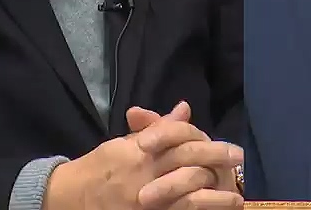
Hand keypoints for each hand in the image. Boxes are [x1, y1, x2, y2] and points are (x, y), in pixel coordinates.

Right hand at [43, 102, 236, 209]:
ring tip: (237, 199)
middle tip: (239, 160)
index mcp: (141, 151)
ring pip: (187, 196)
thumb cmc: (102, 167)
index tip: (230, 147)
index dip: (206, 142)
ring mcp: (146, 201)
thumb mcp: (124, 143)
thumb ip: (158, 128)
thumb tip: (185, 109)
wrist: (70, 198)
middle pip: (188, 163)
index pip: (179, 139)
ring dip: (215, 198)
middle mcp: (146, 174)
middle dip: (217, 160)